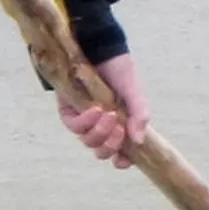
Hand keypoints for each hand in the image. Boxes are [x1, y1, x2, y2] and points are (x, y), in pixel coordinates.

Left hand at [62, 51, 148, 168]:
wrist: (99, 48)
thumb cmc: (118, 69)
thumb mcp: (134, 92)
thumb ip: (139, 115)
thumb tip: (139, 141)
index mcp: (120, 125)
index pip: (120, 153)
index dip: (122, 161)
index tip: (124, 160)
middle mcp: (101, 126)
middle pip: (101, 151)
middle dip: (111, 145)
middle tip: (119, 129)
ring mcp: (84, 120)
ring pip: (89, 142)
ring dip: (100, 132)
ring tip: (108, 114)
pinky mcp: (69, 112)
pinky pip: (74, 127)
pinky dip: (86, 122)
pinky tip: (95, 109)